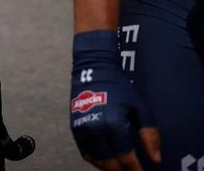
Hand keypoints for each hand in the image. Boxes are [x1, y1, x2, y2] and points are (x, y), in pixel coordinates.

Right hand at [69, 30, 160, 169]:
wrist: (93, 71)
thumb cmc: (120, 89)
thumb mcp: (140, 108)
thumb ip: (149, 134)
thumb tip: (156, 159)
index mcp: (113, 124)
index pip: (126, 158)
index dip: (136, 170)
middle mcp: (96, 129)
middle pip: (110, 163)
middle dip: (123, 170)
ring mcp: (83, 129)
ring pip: (96, 159)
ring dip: (109, 167)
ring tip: (120, 168)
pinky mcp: (74, 128)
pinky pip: (85, 152)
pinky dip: (96, 160)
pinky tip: (106, 160)